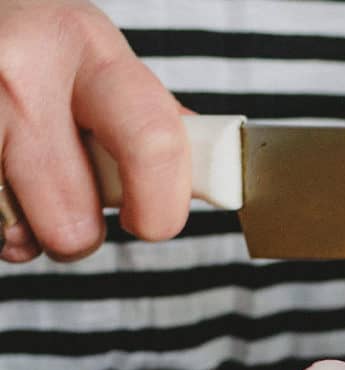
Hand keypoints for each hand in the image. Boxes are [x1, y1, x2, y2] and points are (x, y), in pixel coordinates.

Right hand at [0, 1, 190, 262]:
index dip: (161, 207)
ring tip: (23, 187)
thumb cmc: (36, 49)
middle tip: (75, 207)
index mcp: (90, 47)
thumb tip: (211, 172)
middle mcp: (24, 70)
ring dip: (26, 230)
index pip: (153, 145)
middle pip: (75, 218)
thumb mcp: (97, 58)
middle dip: (80, 234)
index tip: (152, 221)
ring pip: (19, 232)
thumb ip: (150, 115)